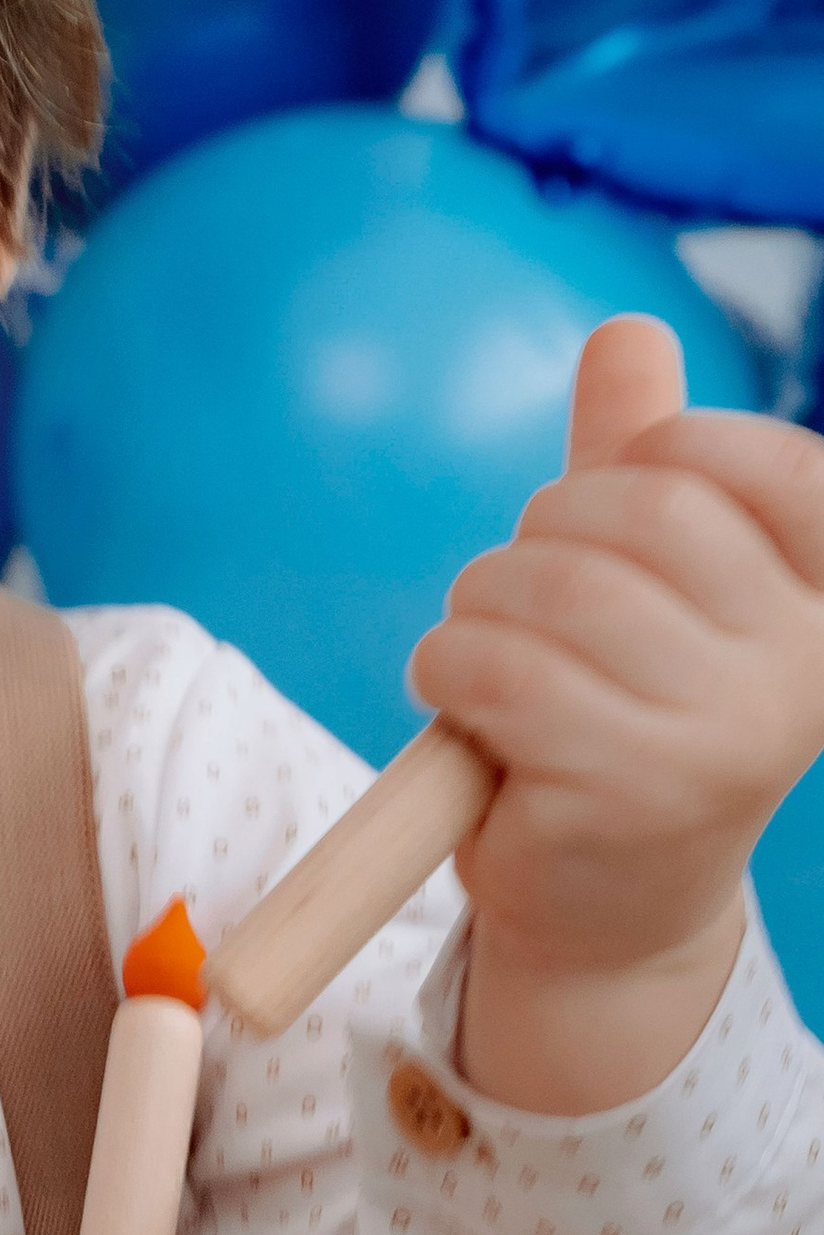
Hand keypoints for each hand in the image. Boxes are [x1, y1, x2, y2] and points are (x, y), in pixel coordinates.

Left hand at [412, 314, 823, 1110]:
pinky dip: (447, 669)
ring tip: (489, 658)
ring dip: (481, 606)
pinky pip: (496, 668)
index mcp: (819, 605)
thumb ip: (639, 459)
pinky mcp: (630, 792)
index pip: (786, 471)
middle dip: (544, 532)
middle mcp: (798, 670)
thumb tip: (631, 328)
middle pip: (645, 508)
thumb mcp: (641, 582)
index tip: (627, 505)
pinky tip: (466, 708)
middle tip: (523, 600)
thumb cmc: (617, 715)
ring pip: (556, 584)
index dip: (674, 451)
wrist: (604, 906)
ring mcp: (725, 736)